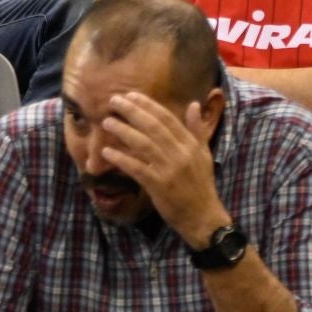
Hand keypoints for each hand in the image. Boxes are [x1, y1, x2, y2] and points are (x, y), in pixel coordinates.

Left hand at [99, 93, 227, 244]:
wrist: (203, 217)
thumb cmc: (201, 185)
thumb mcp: (204, 155)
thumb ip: (197, 129)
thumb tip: (194, 104)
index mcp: (190, 144)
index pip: (167, 118)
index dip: (147, 104)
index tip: (130, 95)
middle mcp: (181, 153)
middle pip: (152, 126)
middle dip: (132, 111)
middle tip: (114, 101)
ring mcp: (169, 169)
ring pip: (143, 144)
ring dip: (123, 131)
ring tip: (107, 122)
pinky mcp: (159, 186)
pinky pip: (137, 168)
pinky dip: (121, 159)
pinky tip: (107, 152)